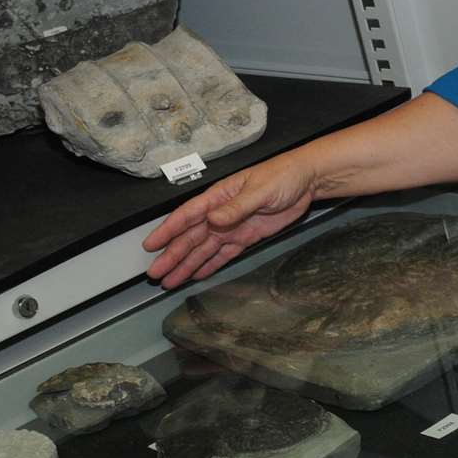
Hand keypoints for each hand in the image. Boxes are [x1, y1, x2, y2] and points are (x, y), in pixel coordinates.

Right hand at [142, 154, 317, 288]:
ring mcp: (232, 227)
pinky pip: (224, 254)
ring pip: (203, 249)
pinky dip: (210, 265)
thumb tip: (212, 220)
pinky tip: (196, 275)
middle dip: (172, 255)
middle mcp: (220, 213)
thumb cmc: (282, 176)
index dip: (168, 230)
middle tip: (155, 273)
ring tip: (170, 281)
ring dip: (186, 265)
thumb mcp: (260, 190)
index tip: (151, 244)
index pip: (187, 215)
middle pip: (191, 237)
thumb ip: (236, 207)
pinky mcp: (246, 237)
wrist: (306, 181)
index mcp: (219, 197)